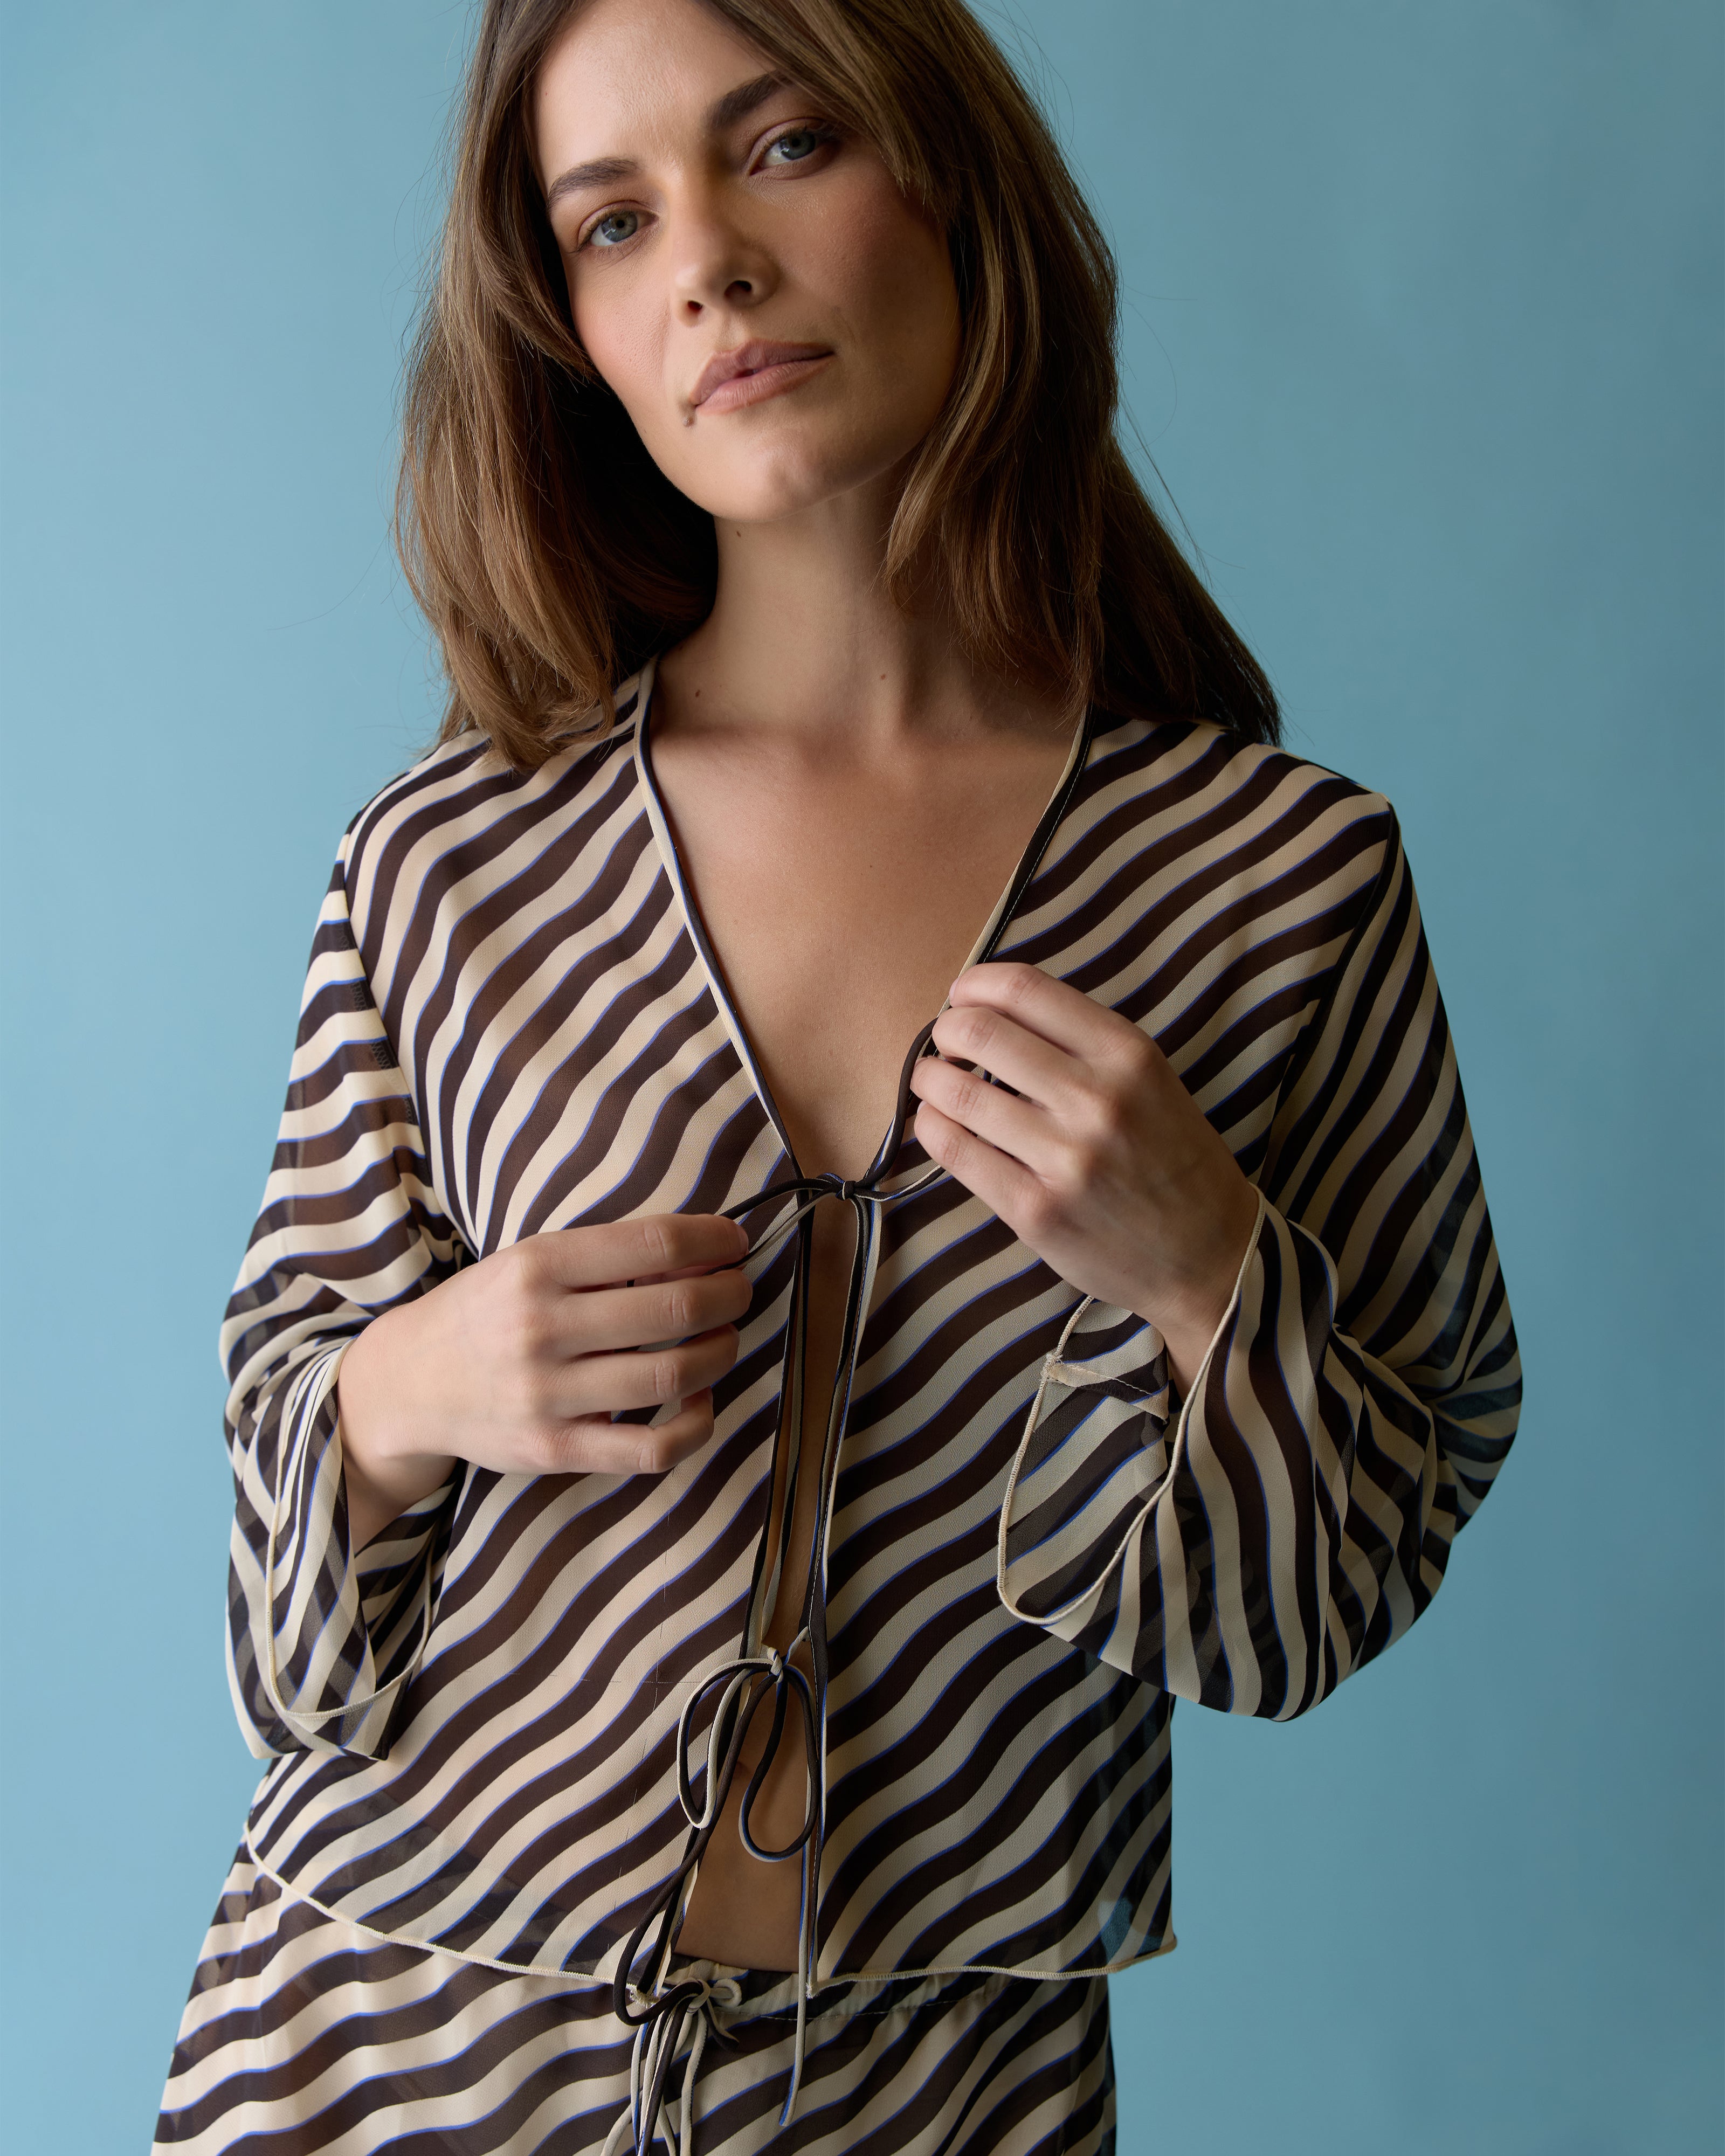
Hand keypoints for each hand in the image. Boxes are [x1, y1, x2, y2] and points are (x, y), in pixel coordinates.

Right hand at [335, 1212, 751, 1547]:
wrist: (410, 1382)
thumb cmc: (486, 1312)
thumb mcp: (528, 1262)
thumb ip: (605, 1257)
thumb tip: (704, 1251)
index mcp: (537, 1266)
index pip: (654, 1243)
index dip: (713, 1240)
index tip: (736, 1241)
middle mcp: (541, 1328)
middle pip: (675, 1308)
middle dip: (729, 1294)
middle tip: (740, 1290)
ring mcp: (548, 1395)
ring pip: (673, 1375)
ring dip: (721, 1352)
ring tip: (725, 1337)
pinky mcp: (556, 1450)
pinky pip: (653, 1447)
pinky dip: (697, 1423)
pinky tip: (700, 1398)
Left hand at [908, 963, 1259, 1390]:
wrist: (1210, 1255)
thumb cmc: (1172, 1160)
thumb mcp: (1150, 1080)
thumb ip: (1081, 1044)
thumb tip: (991, 1010)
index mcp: (1128, 1054)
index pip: (1025, 989)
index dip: (976, 984)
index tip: (964, 995)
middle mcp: (1097, 1099)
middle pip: (979, 1033)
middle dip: (947, 1030)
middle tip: (946, 1042)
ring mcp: (1065, 1159)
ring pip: (956, 1093)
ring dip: (929, 1079)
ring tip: (933, 1081)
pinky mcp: (1035, 1211)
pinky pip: (956, 1152)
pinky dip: (932, 1127)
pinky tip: (937, 1122)